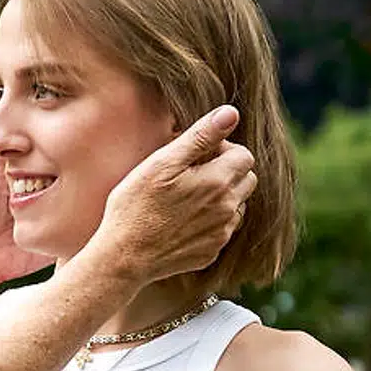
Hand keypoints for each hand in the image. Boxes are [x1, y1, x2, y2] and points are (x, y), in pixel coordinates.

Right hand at [96, 106, 255, 286]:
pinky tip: (182, 221)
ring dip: (221, 197)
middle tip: (192, 174)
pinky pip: (222, 229)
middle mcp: (227, 208)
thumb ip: (201, 136)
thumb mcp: (163, 162)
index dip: (222, 150)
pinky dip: (210, 221)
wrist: (124, 256)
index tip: (195, 156)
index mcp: (218, 181)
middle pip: (247, 179)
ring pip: (237, 205)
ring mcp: (221, 233)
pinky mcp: (211, 252)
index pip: (244, 155)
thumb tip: (231, 114)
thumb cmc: (136, 206)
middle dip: (227, 171)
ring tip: (187, 199)